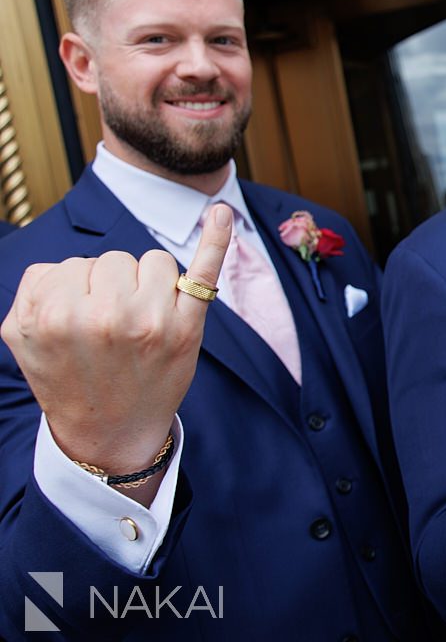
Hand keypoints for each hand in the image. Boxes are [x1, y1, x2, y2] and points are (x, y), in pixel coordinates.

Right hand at [1, 205, 231, 504]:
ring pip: (152, 260)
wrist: (109, 431)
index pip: (78, 265)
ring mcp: (151, 321)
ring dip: (147, 284)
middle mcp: (105, 317)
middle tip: (110, 331)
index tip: (80, 325)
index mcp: (56, 316)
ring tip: (137, 325)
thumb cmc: (67, 377)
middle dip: (113, 286)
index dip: (80, 291)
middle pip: (116, 260)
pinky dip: (216, 239)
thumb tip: (70, 263)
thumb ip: (34, 290)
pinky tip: (222, 214)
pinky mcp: (187, 328)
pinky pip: (203, 272)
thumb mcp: (23, 337)